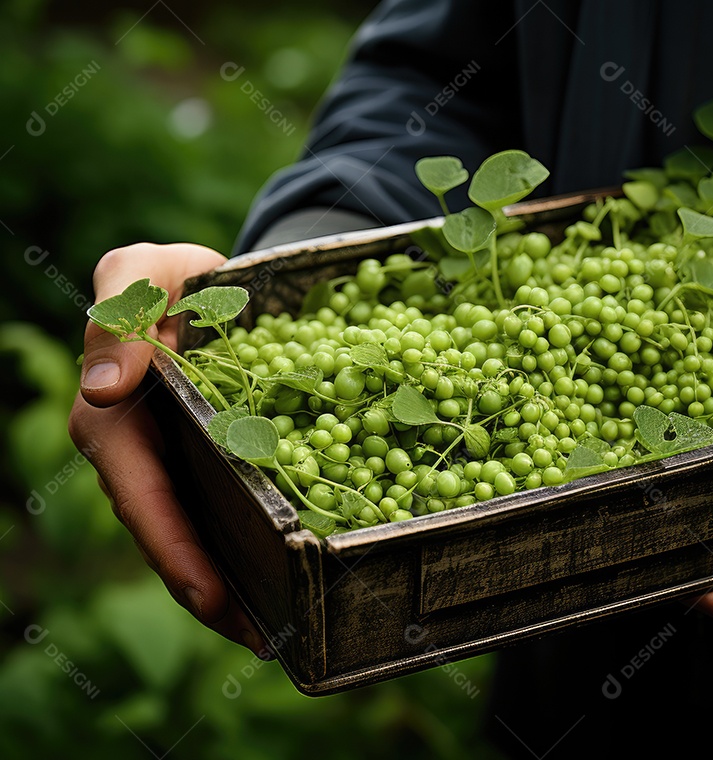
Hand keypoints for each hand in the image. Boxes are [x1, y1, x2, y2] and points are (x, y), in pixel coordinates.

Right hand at [68, 243, 269, 656]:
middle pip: (171, 535)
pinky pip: (234, 515)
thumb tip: (102, 387)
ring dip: (236, 588)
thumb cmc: (176, 276)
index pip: (139, 494)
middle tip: (260, 638)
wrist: (223, 284)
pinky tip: (296, 584)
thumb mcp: (147, 271)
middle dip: (207, 590)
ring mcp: (183, 467)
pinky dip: (258, 551)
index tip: (206, 593)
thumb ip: (123, 310)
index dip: (170, 546)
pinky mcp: (222, 467)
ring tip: (282, 633)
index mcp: (117, 419)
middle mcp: (145, 456)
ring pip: (201, 537)